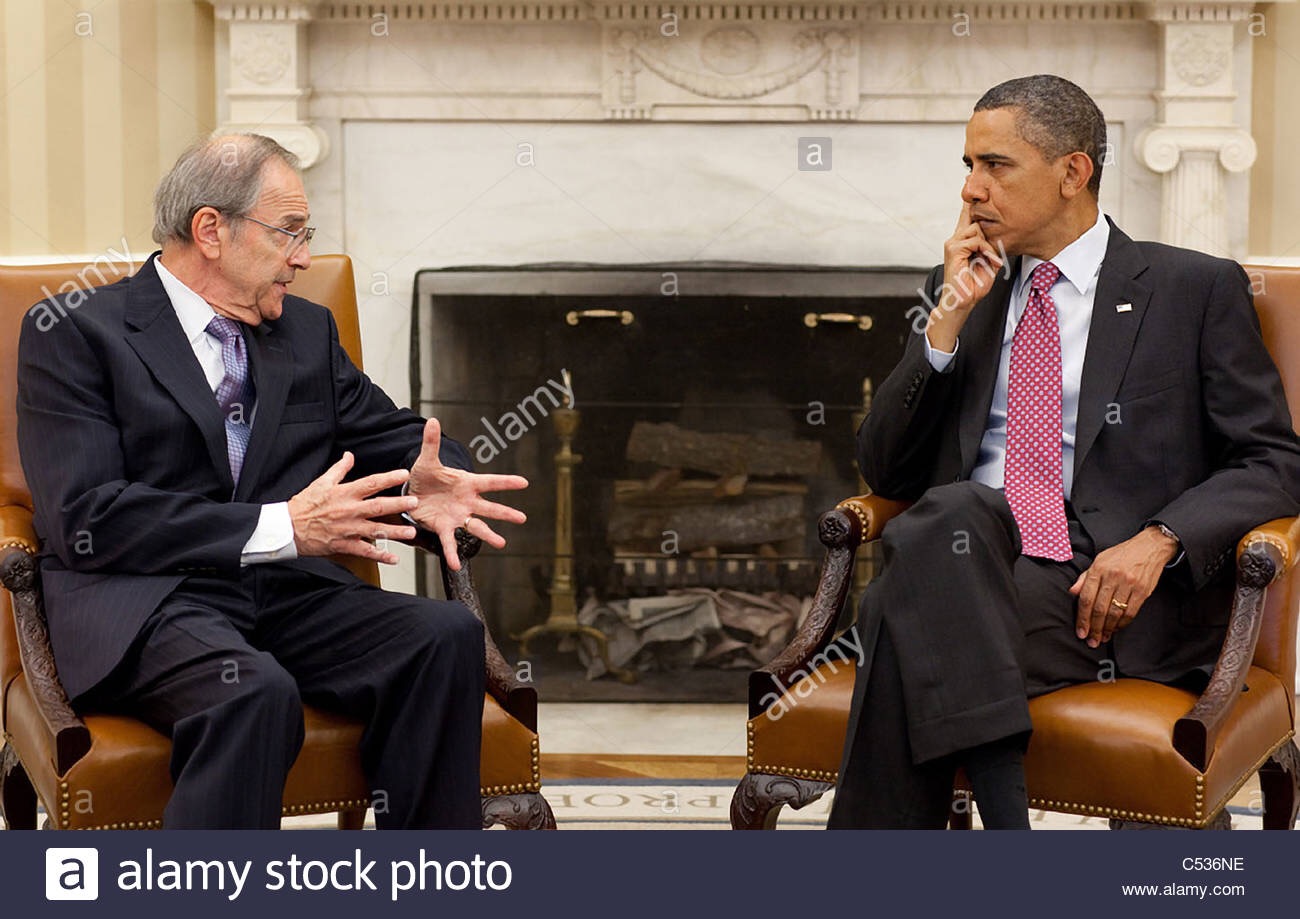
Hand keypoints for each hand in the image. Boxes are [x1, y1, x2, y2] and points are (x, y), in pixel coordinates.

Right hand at [288, 452, 419, 564]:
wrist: (287, 528)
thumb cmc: (304, 505)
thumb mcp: (321, 482)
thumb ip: (339, 469)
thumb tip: (350, 456)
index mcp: (344, 493)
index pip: (371, 483)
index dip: (388, 478)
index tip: (404, 474)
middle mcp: (349, 511)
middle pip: (378, 507)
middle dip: (398, 504)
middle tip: (415, 502)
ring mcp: (348, 529)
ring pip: (376, 530)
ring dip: (395, 532)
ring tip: (411, 532)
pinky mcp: (344, 545)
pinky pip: (365, 551)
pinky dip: (380, 556)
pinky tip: (394, 558)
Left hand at [407, 418, 528, 570]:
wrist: (411, 493)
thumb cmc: (424, 476)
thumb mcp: (426, 460)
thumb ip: (432, 443)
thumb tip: (433, 421)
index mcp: (467, 483)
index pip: (490, 482)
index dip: (506, 482)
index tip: (524, 483)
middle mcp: (467, 502)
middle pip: (490, 508)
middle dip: (505, 513)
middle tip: (522, 518)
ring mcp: (458, 517)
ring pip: (477, 527)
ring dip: (489, 535)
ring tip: (501, 543)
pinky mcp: (444, 528)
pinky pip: (451, 542)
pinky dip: (453, 554)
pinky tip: (457, 565)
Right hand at [928, 202, 1005, 351]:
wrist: (962, 301)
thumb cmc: (976, 283)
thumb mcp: (989, 259)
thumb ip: (991, 243)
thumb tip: (995, 231)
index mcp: (963, 240)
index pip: (967, 214)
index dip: (970, 198)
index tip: (968, 177)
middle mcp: (955, 238)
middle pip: (971, 214)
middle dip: (979, 209)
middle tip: (979, 201)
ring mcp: (952, 243)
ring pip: (977, 228)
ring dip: (989, 244)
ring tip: (992, 259)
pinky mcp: (953, 249)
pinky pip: (975, 239)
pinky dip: (986, 250)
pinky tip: (990, 261)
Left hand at [1068, 527, 1179, 647]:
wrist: (1149, 546)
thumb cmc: (1121, 554)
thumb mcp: (1099, 560)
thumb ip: (1085, 577)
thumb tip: (1072, 592)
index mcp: (1099, 569)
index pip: (1086, 598)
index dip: (1082, 618)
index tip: (1080, 631)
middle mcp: (1113, 577)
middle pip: (1099, 608)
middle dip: (1093, 628)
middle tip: (1091, 641)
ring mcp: (1129, 584)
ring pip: (1115, 613)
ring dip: (1107, 629)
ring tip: (1102, 638)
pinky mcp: (1143, 591)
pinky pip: (1130, 612)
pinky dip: (1122, 624)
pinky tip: (1116, 629)